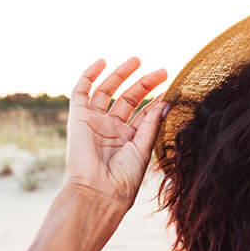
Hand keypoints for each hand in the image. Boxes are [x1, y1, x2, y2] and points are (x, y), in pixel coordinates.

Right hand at [65, 57, 168, 207]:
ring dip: (121, 75)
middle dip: (144, 84)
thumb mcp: (143, 148)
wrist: (99, 189)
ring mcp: (95, 122)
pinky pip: (81, 91)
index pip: (144, 114)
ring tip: (138, 60)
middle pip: (129, 99)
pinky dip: (89, 75)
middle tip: (163, 72)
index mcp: (130, 140)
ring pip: (108, 91)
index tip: (171, 88)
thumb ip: (152, 123)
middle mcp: (112, 130)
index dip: (157, 100)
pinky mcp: (78, 118)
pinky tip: (102, 62)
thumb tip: (166, 102)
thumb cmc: (124, 177)